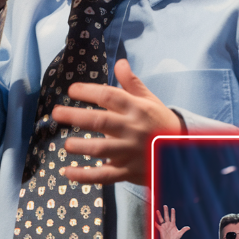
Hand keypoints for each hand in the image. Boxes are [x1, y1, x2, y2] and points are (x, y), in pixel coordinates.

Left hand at [51, 58, 182, 185]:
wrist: (182, 152)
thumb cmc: (160, 122)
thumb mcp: (150, 100)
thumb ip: (132, 83)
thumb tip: (119, 62)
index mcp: (137, 109)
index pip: (111, 96)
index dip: (90, 91)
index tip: (71, 90)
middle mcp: (132, 129)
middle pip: (102, 121)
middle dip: (77, 116)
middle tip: (56, 112)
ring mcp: (130, 151)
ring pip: (103, 149)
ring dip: (83, 147)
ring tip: (66, 144)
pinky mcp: (128, 171)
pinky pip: (105, 175)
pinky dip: (86, 176)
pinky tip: (68, 172)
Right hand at [155, 205, 189, 238]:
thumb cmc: (174, 238)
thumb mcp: (180, 234)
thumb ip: (183, 230)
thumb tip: (189, 227)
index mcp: (173, 225)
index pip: (173, 217)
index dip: (173, 213)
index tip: (172, 209)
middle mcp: (168, 224)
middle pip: (167, 216)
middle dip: (166, 211)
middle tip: (165, 206)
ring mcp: (164, 226)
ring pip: (161, 219)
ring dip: (159, 215)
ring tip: (157, 211)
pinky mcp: (161, 229)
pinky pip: (158, 226)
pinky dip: (156, 224)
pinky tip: (154, 221)